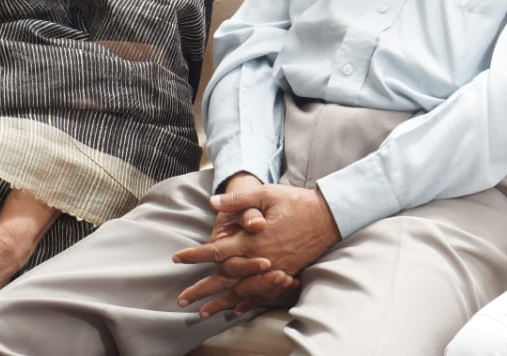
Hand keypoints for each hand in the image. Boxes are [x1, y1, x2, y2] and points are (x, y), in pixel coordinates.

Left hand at [172, 172, 289, 316]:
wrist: (329, 217)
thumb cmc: (297, 202)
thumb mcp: (266, 194)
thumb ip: (238, 200)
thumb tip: (213, 202)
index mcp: (253, 239)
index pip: (217, 251)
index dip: (195, 255)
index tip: (177, 259)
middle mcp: (260, 259)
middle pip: (225, 279)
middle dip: (202, 289)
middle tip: (181, 300)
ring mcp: (273, 269)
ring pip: (242, 291)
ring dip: (221, 302)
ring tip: (204, 312)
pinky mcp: (285, 273)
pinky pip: (262, 293)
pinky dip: (247, 302)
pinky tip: (238, 309)